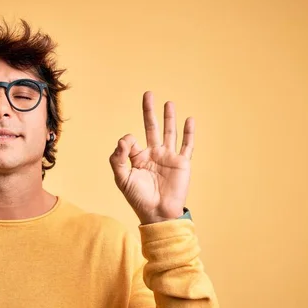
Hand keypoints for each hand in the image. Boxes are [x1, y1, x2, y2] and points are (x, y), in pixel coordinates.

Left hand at [109, 92, 193, 223]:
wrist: (158, 213)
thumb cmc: (138, 198)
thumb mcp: (122, 178)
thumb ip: (118, 158)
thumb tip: (124, 139)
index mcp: (138, 158)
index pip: (131, 141)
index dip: (127, 140)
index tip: (127, 145)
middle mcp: (153, 154)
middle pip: (152, 128)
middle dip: (149, 112)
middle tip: (148, 94)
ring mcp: (168, 157)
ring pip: (169, 132)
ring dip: (168, 117)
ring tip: (168, 103)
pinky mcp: (182, 162)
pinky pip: (187, 145)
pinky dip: (189, 132)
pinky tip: (189, 120)